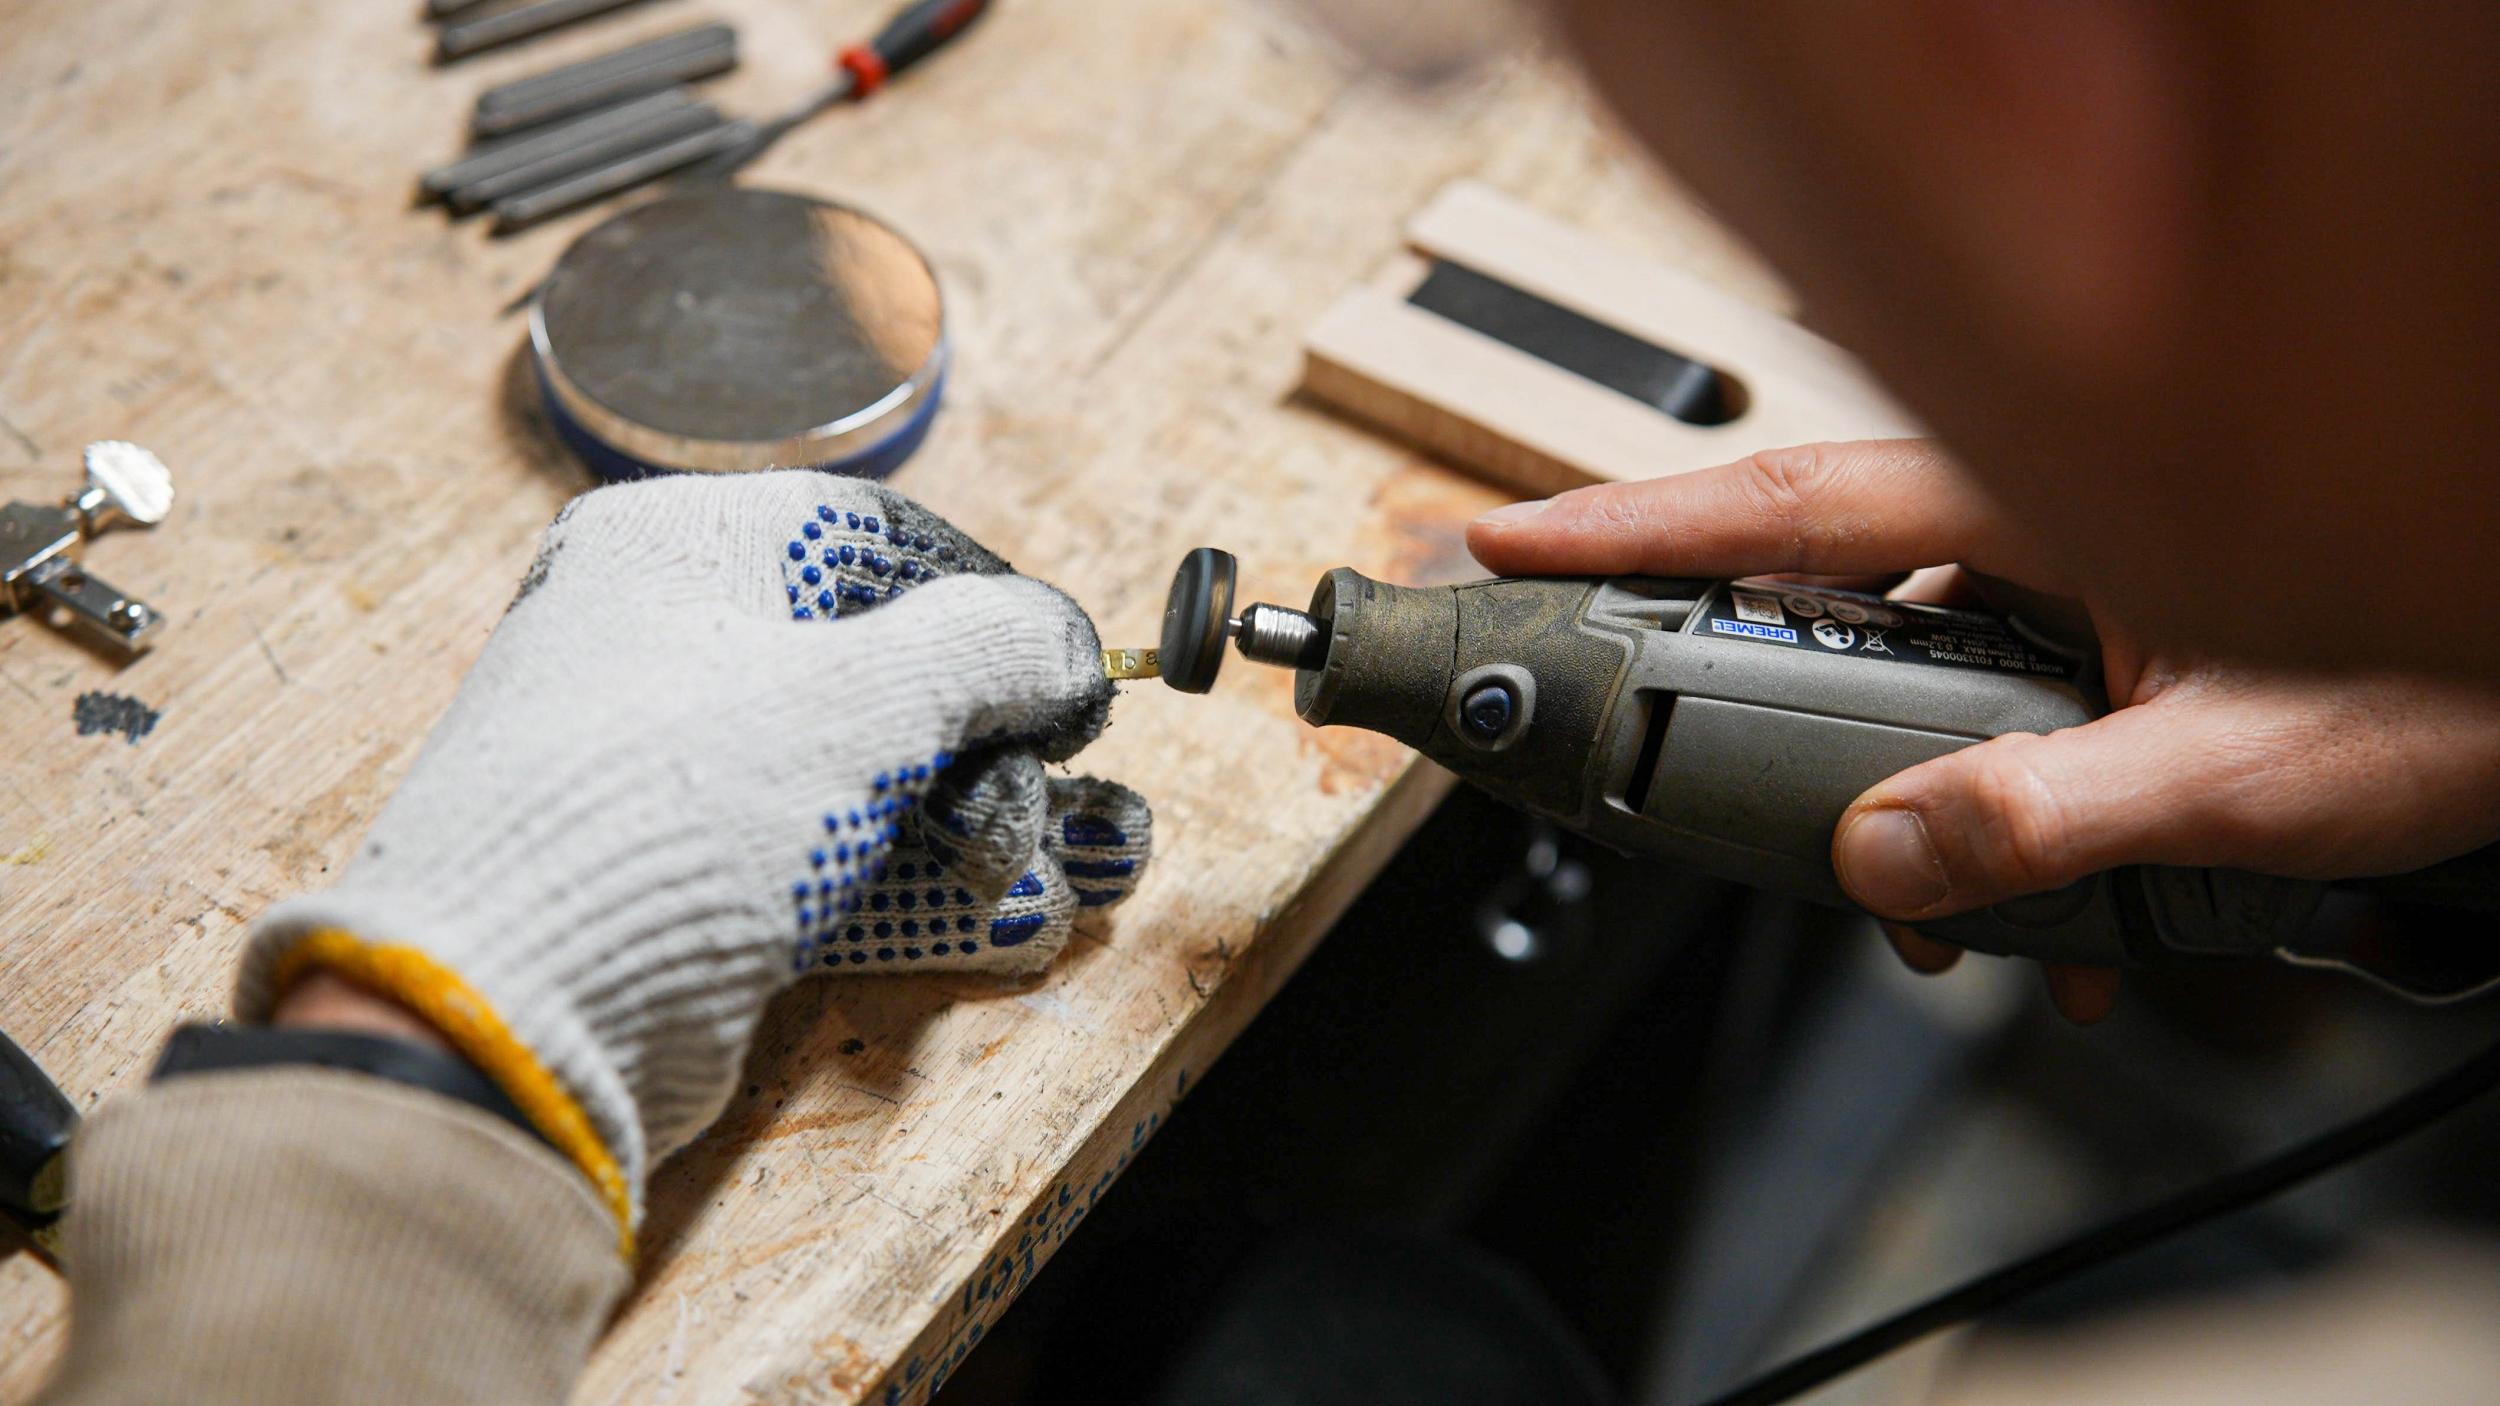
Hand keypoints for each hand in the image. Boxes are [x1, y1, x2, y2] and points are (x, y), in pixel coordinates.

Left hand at [237, 472, 1150, 1249]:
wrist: (508, 1021)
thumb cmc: (672, 810)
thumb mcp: (859, 699)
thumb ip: (987, 646)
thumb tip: (1066, 640)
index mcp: (679, 548)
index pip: (876, 537)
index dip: (992, 603)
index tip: (1072, 679)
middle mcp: (674, 644)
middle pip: (889, 667)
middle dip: (1005, 742)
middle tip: (1064, 797)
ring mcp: (683, 773)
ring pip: (877, 777)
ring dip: (996, 824)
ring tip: (1091, 869)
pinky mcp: (694, 885)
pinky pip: (838, 865)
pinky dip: (932, 889)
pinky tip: (1027, 920)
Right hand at [1469, 440, 2499, 1021]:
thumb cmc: (2449, 682)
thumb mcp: (2235, 771)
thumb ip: (2046, 817)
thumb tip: (1886, 861)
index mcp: (2052, 503)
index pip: (1792, 497)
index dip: (1629, 520)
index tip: (1508, 538)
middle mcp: (2045, 525)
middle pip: (1816, 587)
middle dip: (1745, 701)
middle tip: (1658, 760)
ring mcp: (2071, 583)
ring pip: (1906, 674)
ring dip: (1896, 802)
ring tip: (1937, 920)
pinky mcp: (2101, 642)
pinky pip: (1983, 715)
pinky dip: (1982, 822)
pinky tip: (2040, 930)